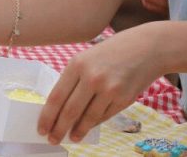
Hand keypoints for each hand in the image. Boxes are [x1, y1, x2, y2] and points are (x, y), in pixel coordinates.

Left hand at [38, 24, 163, 143]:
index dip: (47, 116)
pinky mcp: (125, 99)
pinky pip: (104, 116)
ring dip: (78, 131)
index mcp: (76, 65)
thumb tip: (60, 108)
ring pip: (88, 118)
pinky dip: (94, 124)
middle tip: (52, 139)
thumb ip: (73, 80)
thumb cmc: (110, 53)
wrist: (145, 48)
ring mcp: (110, 89)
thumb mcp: (85, 59)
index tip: (41, 128)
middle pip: (70, 111)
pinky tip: (87, 128)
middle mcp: (92, 78)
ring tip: (71, 138)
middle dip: (59, 129)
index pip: (56, 97)